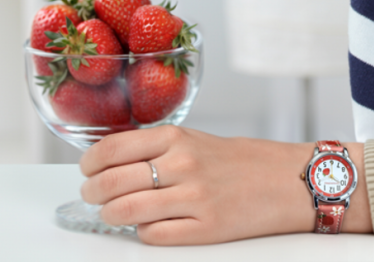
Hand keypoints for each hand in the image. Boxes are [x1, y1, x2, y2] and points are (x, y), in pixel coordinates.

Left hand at [79, 126, 370, 244]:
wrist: (286, 180)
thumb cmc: (240, 160)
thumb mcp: (197, 140)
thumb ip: (158, 149)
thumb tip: (111, 162)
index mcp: (178, 137)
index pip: (113, 149)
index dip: (90, 163)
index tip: (86, 169)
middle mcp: (182, 164)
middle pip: (112, 182)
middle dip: (93, 193)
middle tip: (93, 195)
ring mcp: (193, 197)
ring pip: (126, 211)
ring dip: (111, 215)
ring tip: (112, 213)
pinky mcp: (205, 228)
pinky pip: (153, 235)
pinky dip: (142, 233)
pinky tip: (147, 225)